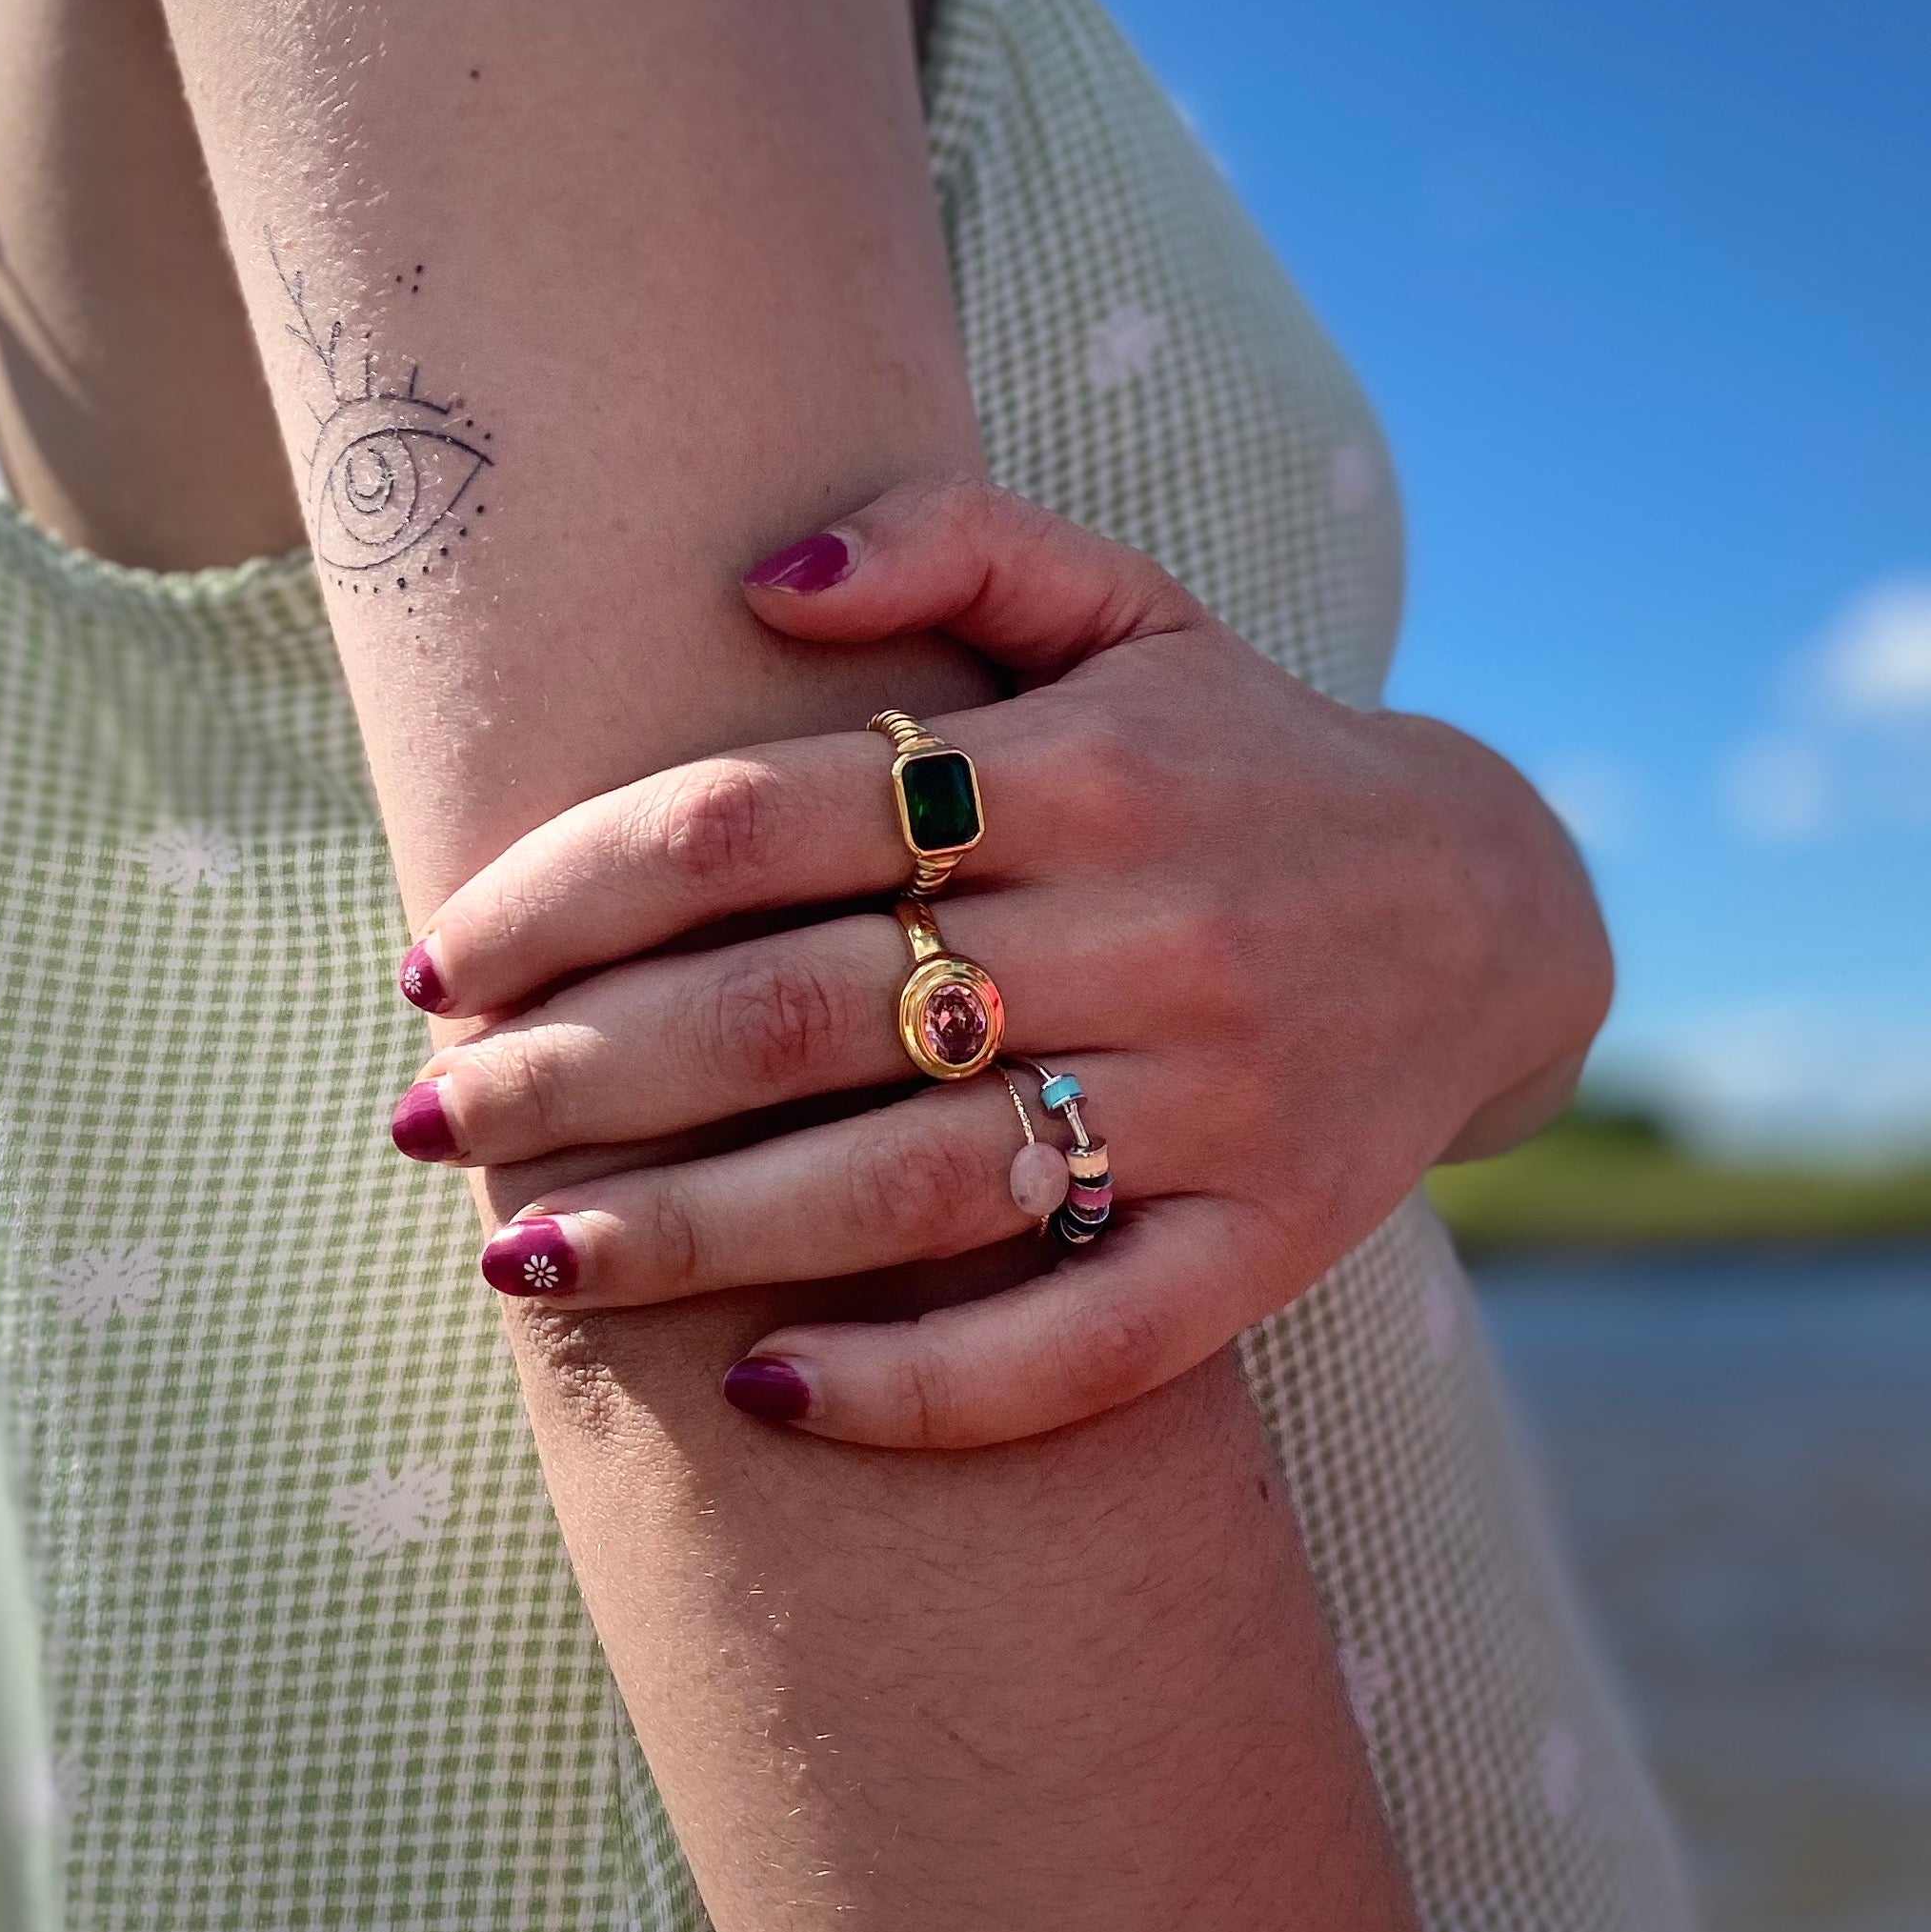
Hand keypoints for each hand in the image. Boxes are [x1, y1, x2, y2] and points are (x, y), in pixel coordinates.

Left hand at [396, 480, 1611, 1447]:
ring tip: (521, 1262)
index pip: (761, 816)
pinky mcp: (1260, 1248)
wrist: (1500, 912)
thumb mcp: (1128, 602)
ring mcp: (1210, 1102)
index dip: (570, 890)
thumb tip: (748, 575)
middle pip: (797, 1007)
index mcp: (1082, 763)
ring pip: (902, 1187)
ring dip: (687, 1236)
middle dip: (578, 1072)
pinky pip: (1072, 1340)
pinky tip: (763, 1388)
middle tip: (430, 1120)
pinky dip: (913, 1384)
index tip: (441, 958)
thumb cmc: (1245, 752)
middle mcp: (1146, 929)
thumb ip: (947, 542)